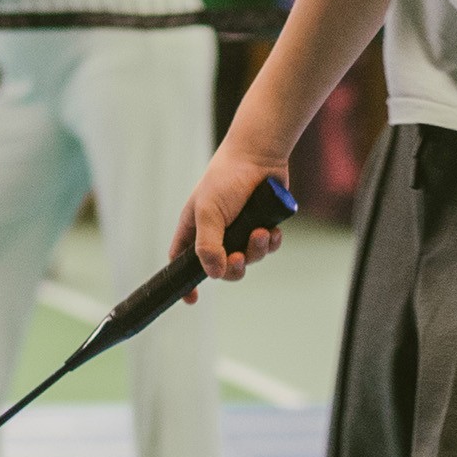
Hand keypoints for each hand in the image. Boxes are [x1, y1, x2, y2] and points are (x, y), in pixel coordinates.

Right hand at [176, 136, 293, 285]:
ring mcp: (240, 230)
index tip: (192, 299)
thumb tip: (214, 275)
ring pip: (248, 259)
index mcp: (194, 229)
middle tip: (238, 258)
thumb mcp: (209, 212)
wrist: (259, 156)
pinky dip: (270, 243)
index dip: (185, 282)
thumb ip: (208, 245)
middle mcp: (216, 233)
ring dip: (256, 251)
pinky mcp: (261, 226)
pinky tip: (273, 231)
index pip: (182, 261)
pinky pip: (266, 248)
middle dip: (233, 268)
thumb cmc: (226, 179)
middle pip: (221, 268)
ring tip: (261, 233)